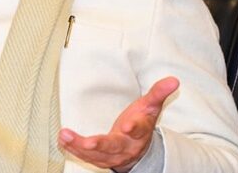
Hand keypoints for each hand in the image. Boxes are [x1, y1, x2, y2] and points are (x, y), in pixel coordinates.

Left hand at [58, 76, 178, 171]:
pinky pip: (87, 156)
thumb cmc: (141, 123)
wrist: (138, 150)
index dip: (134, 128)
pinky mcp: (100, 158)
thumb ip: (158, 93)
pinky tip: (64, 139)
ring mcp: (112, 154)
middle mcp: (126, 146)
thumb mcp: (150, 107)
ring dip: (80, 147)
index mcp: (140, 132)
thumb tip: (173, 80)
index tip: (127, 126)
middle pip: (114, 147)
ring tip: (65, 136)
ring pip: (96, 154)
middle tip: (89, 142)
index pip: (139, 130)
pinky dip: (74, 149)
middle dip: (101, 145)